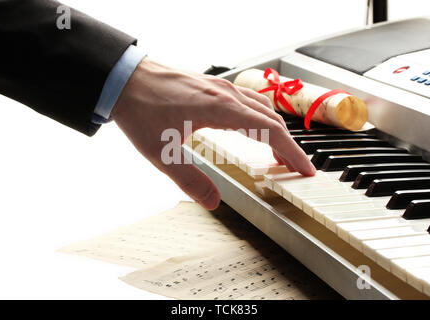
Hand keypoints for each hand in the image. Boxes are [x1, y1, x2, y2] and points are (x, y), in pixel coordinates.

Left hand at [111, 57, 315, 209]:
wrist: (124, 78)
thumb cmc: (141, 109)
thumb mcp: (162, 153)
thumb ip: (190, 180)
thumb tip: (213, 202)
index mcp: (222, 109)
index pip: (271, 131)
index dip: (292, 152)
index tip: (305, 169)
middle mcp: (227, 94)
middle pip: (272, 119)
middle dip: (287, 145)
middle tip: (294, 168)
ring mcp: (220, 87)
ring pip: (261, 107)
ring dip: (274, 130)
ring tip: (277, 152)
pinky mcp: (211, 86)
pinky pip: (248, 100)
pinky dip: (260, 117)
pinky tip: (252, 127)